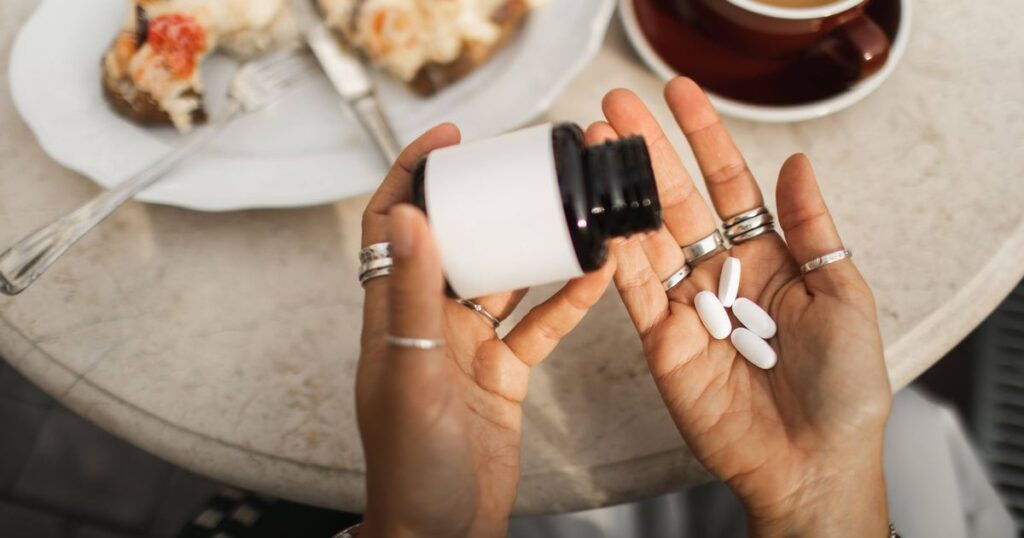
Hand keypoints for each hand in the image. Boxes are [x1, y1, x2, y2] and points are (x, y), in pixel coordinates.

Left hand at [357, 124, 613, 537]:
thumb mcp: (409, 375)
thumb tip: (406, 216)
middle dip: (486, 200)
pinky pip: (539, 324)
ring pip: (505, 278)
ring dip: (535, 246)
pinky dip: (566, 301)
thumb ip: (410, 298)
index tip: (448, 139)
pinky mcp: (503, 372)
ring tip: (570, 209)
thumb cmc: (409, 467)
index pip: (390, 225)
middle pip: (456, 241)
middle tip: (524, 167)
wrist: (442, 532)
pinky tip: (595, 275)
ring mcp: (468, 345)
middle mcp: (429, 321)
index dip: (412, 175)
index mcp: (392, 314)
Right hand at [590, 79, 892, 536]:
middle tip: (616, 107)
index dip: (704, 136)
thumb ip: (812, 229)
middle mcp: (720, 274)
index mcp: (767, 256)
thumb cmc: (843, 386)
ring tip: (595, 148)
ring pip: (647, 238)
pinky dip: (616, 257)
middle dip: (647, 152)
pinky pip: (633, 292)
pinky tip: (600, 217)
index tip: (679, 94)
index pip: (729, 182)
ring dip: (621, 193)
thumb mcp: (843, 295)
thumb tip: (798, 162)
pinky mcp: (660, 341)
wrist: (812, 460)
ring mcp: (686, 306)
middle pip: (676, 201)